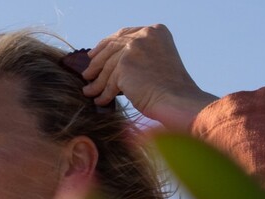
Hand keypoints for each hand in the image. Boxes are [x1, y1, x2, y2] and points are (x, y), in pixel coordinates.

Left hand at [81, 24, 217, 129]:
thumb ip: (138, 55)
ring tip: (90, 91)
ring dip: (97, 82)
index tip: (94, 54)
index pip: (123, 34)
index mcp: (155, 31)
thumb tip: (112, 62)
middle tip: (87, 73)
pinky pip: (109, 81)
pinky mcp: (125, 65)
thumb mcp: (156, 61)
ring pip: (108, 67)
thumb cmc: (169, 88)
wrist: (176, 100)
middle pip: (112, 48)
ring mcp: (134, 48)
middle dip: (96, 62)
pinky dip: (103, 93)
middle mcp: (145, 35)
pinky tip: (100, 100)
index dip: (106, 44)